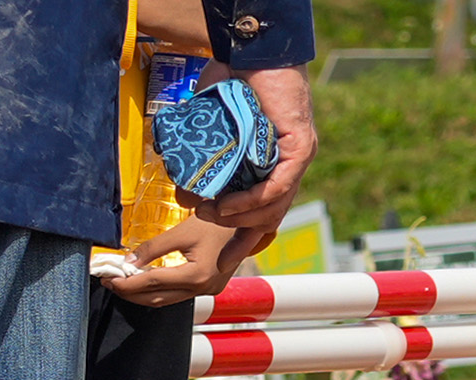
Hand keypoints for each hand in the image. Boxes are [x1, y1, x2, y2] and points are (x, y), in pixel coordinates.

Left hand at [103, 217, 265, 306]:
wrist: (247, 227)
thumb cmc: (217, 225)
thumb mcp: (181, 232)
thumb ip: (153, 247)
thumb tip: (128, 261)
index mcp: (196, 275)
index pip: (153, 282)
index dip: (127, 282)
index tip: (108, 278)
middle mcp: (203, 289)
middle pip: (158, 299)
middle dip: (131, 294)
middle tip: (110, 283)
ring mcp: (208, 291)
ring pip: (168, 300)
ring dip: (144, 295)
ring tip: (124, 285)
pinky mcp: (209, 288)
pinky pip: (179, 295)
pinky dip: (160, 291)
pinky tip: (147, 283)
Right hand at [196, 63, 314, 230]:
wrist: (251, 49)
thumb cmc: (233, 77)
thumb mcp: (213, 120)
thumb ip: (201, 144)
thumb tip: (174, 168)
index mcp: (272, 160)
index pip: (264, 207)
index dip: (242, 227)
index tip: (215, 233)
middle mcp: (289, 163)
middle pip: (270, 214)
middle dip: (237, 229)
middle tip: (205, 220)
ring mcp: (298, 156)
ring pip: (274, 205)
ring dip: (240, 216)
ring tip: (211, 213)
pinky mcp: (300, 147)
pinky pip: (278, 186)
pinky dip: (252, 200)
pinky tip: (228, 205)